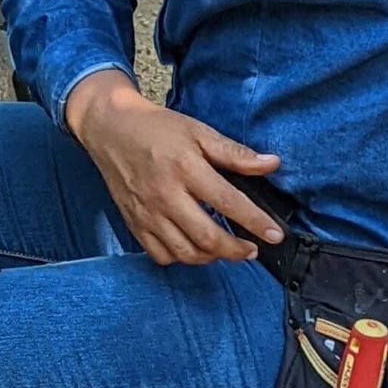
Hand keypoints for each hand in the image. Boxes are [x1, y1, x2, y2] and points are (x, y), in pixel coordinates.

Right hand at [63, 70, 283, 266]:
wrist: (111, 129)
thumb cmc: (157, 129)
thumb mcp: (198, 132)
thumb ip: (234, 153)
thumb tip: (271, 164)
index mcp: (186, 169)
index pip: (229, 203)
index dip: (256, 222)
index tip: (276, 235)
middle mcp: (166, 196)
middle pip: (207, 237)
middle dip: (235, 250)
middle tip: (251, 249)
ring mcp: (148, 213)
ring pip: (184, 251)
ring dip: (211, 257)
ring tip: (225, 250)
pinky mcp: (134, 223)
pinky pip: (160, 255)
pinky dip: (181, 258)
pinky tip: (193, 248)